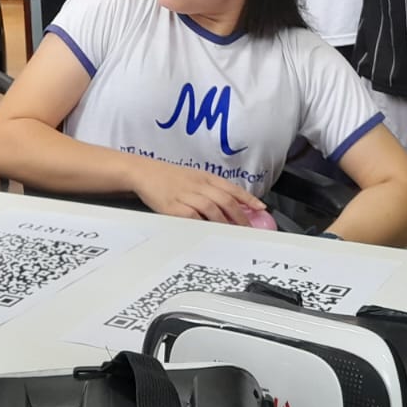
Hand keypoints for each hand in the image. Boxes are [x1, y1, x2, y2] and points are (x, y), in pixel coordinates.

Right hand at [129, 160, 264, 226]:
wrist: (145, 173)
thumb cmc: (169, 178)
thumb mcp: (193, 177)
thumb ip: (210, 189)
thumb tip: (232, 205)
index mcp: (205, 177)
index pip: (231, 188)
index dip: (248, 199)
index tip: (261, 208)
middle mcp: (198, 185)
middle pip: (224, 200)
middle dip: (239, 215)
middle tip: (248, 228)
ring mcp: (186, 195)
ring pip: (211, 208)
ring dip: (224, 222)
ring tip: (233, 233)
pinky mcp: (173, 207)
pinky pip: (192, 217)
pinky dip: (202, 224)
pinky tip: (209, 232)